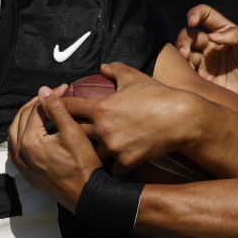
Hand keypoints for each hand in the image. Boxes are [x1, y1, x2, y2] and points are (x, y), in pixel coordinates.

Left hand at [8, 83, 99, 210]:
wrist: (86, 196)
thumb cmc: (83, 166)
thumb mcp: (73, 133)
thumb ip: (57, 109)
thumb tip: (43, 90)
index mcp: (30, 141)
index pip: (36, 109)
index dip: (50, 96)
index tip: (64, 89)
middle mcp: (20, 152)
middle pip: (22, 118)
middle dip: (36, 103)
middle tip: (52, 96)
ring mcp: (21, 164)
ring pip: (14, 132)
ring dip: (25, 117)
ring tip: (40, 108)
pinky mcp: (26, 172)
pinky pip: (14, 148)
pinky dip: (20, 134)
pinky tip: (30, 130)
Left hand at [68, 63, 203, 177]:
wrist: (181, 118)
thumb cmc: (157, 95)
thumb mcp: (134, 77)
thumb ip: (115, 70)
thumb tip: (103, 67)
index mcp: (100, 108)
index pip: (68, 108)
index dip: (59, 108)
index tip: (56, 110)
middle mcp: (102, 129)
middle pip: (75, 134)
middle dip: (72, 133)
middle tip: (70, 134)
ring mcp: (114, 147)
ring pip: (92, 154)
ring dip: (92, 153)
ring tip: (89, 154)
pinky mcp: (127, 161)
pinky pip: (112, 170)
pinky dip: (113, 169)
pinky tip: (112, 168)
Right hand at [176, 4, 237, 113]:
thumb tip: (212, 36)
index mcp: (227, 33)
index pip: (206, 15)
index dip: (196, 13)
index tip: (193, 21)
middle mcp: (213, 47)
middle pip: (189, 34)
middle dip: (183, 39)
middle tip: (185, 51)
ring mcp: (207, 64)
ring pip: (183, 52)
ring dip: (179, 53)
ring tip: (184, 60)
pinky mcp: (204, 82)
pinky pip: (185, 72)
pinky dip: (180, 70)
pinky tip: (184, 73)